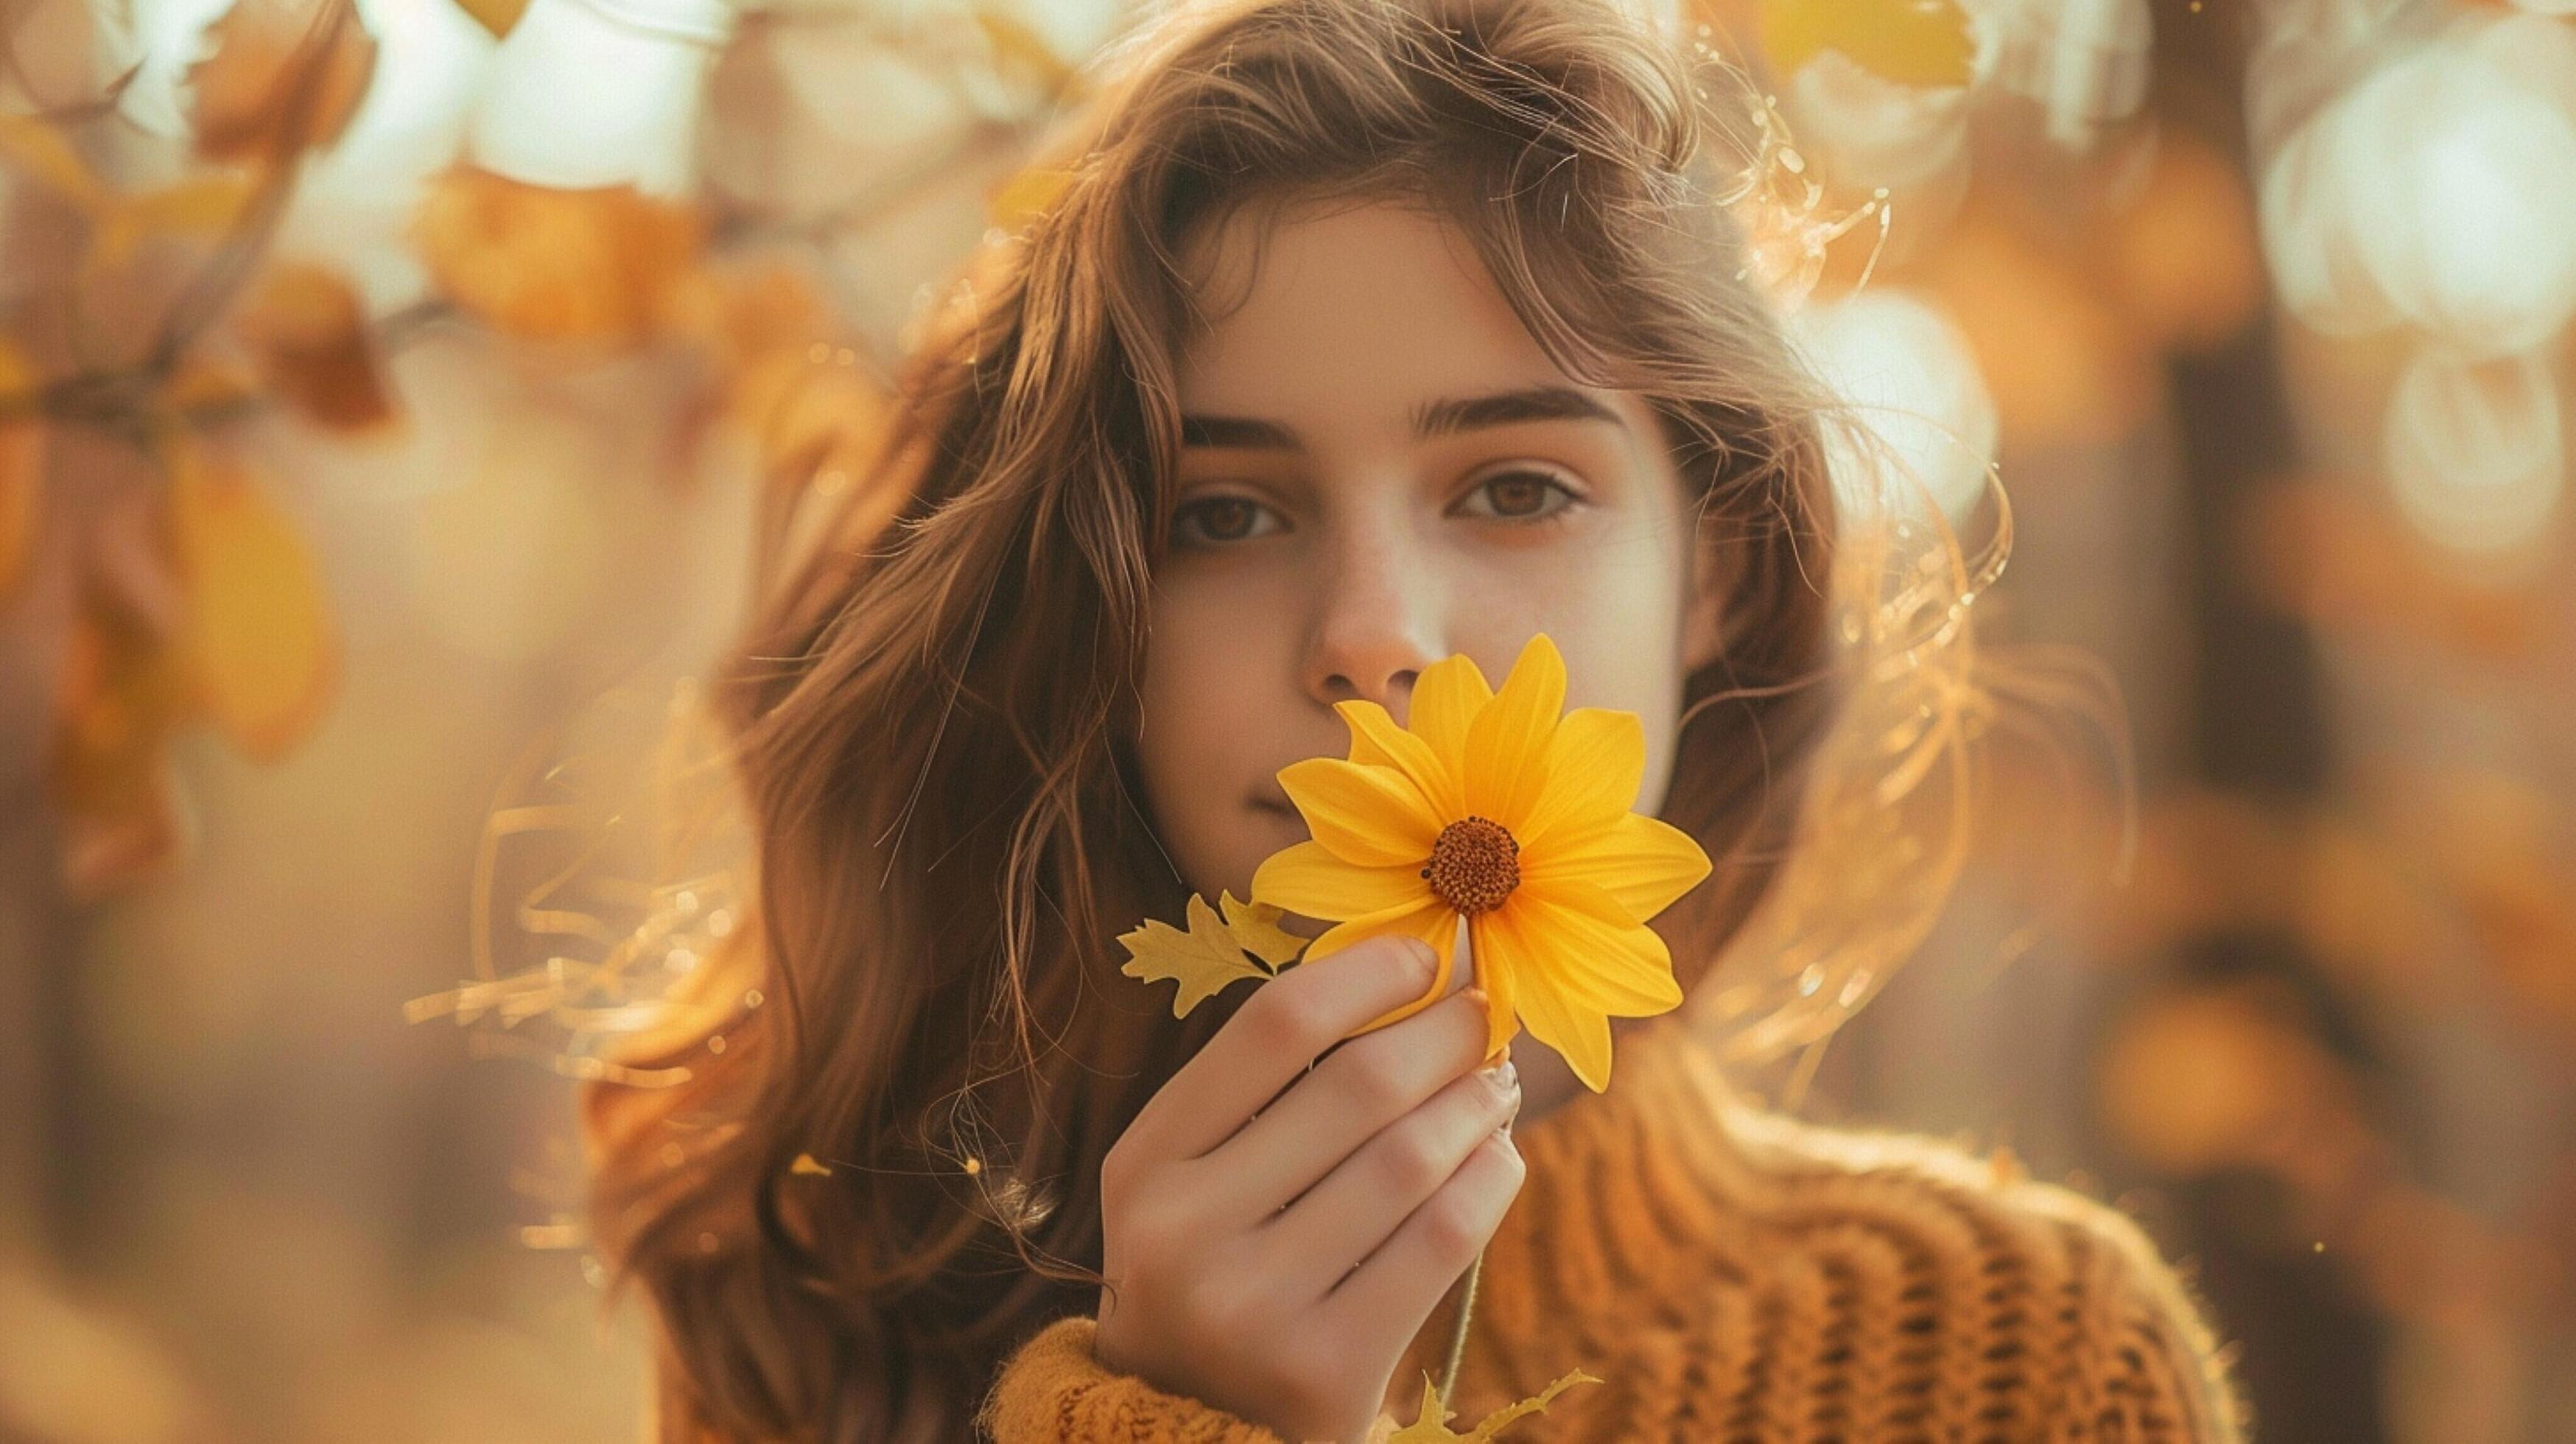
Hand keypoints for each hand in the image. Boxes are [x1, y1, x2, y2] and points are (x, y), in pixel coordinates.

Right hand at [1094, 932, 1524, 1442]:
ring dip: (1477, 1105)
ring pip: (1411, 1159)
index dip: (1366, 973)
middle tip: (1484, 1017)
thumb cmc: (1218, 1273)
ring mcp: (1252, 1309)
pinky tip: (1497, 1157)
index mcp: (1145, 1164)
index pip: (1272, 1027)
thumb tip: (1414, 976)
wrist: (1190, 1436)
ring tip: (1494, 1086)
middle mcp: (1184, 1234)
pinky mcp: (1324, 1372)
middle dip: (1445, 1034)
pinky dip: (1490, 1180)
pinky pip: (1442, 1241)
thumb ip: (1269, 1091)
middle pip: (1358, 1085)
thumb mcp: (1195, 1182)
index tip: (1424, 956)